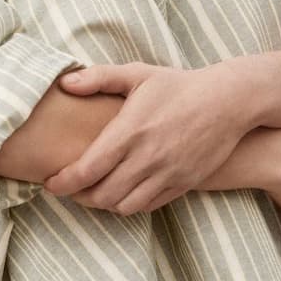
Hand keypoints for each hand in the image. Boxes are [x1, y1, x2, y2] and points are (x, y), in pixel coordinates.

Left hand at [42, 61, 253, 214]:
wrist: (230, 101)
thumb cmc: (180, 85)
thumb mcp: (139, 74)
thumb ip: (99, 78)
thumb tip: (65, 83)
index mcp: (130, 131)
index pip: (87, 169)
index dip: (63, 183)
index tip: (50, 183)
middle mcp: (147, 157)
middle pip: (102, 195)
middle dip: (79, 197)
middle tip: (70, 189)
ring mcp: (167, 173)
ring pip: (124, 206)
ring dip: (104, 204)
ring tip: (95, 192)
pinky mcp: (183, 184)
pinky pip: (149, 206)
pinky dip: (130, 205)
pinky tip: (123, 193)